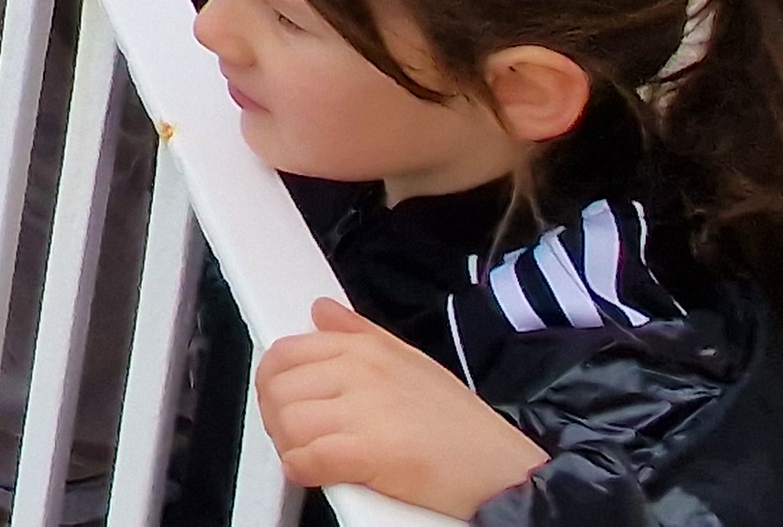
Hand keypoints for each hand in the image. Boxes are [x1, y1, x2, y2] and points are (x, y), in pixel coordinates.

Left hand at [257, 302, 545, 513]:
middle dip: (276, 417)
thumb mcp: (414, 363)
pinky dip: (303, 469)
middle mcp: (362, 370)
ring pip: (290, 421)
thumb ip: (360, 335)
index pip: (287, 352)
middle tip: (292, 437)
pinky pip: (311, 457)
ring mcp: (367, 409)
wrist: (509, 473)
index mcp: (367, 348)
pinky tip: (312, 473)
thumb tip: (322, 310)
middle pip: (280, 387)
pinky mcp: (375, 452)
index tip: (281, 402)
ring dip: (289, 445)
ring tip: (305, 457)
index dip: (274, 382)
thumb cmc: (465, 428)